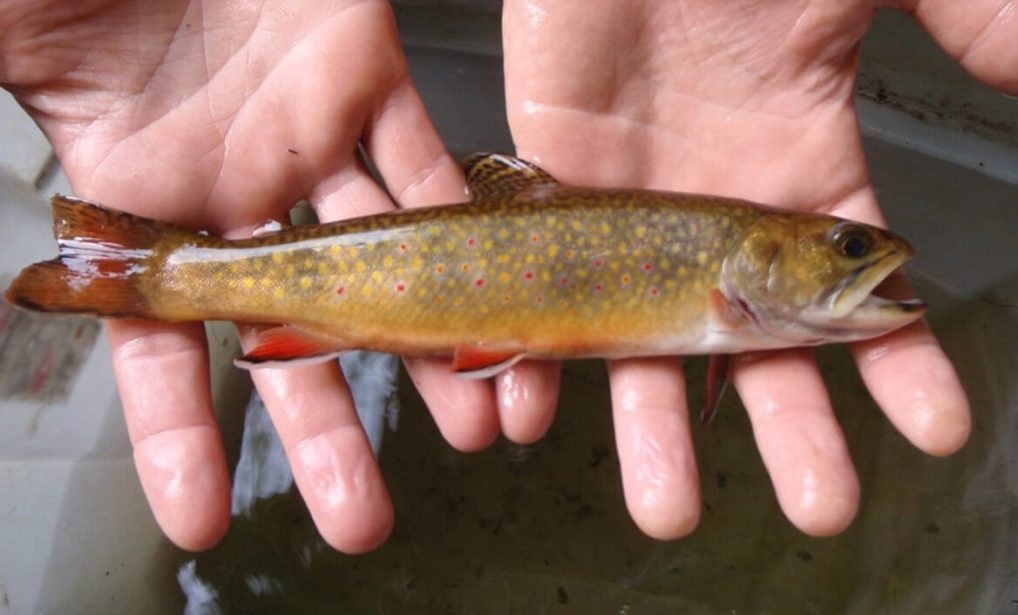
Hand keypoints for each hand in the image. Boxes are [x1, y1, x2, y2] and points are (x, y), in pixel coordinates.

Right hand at [0, 0, 500, 551]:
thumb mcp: (6, 56)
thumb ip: (19, 157)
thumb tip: (7, 271)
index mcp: (144, 198)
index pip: (161, 351)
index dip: (179, 438)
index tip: (200, 518)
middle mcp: (236, 187)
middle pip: (297, 332)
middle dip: (329, 429)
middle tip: (360, 518)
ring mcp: (308, 140)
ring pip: (383, 263)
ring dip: (432, 347)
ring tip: (475, 427)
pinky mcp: (367, 78)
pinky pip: (427, 162)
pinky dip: (464, 222)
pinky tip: (497, 292)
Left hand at [502, 0, 1017, 537]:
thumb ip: (973, 21)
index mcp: (800, 168)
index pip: (858, 290)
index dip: (898, 360)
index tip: (931, 428)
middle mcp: (719, 207)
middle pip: (754, 344)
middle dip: (786, 426)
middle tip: (816, 504)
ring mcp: (634, 207)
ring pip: (643, 339)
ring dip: (652, 428)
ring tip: (667, 503)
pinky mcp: (552, 188)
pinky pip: (542, 290)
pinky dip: (535, 356)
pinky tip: (537, 416)